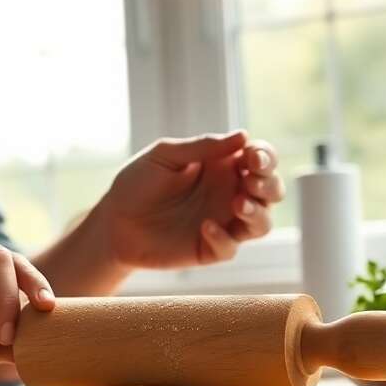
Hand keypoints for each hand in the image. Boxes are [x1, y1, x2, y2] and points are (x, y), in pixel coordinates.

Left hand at [95, 130, 283, 269]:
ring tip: (237, 204)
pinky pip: (231, 247)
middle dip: (269, 184)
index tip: (251, 156)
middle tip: (251, 181)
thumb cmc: (137, 184)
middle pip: (271, 190)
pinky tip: (205, 226)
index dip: (265, 156)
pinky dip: (224, 237)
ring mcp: (223, 222)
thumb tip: (243, 136)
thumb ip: (202, 147)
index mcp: (223, 165)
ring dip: (258, 213)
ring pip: (263, 222)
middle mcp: (229, 193)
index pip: (260, 158)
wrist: (113, 222)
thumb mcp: (164, 156)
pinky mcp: (210, 249)